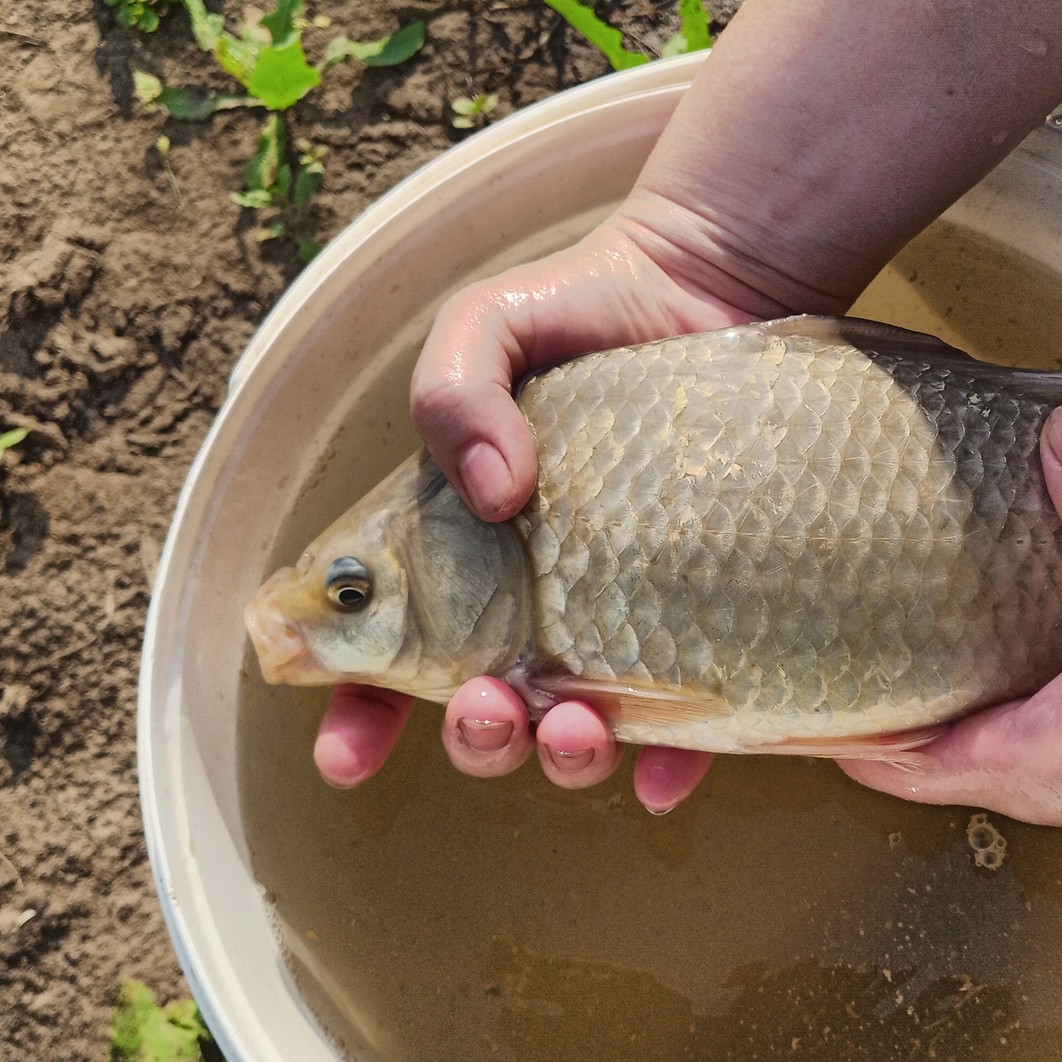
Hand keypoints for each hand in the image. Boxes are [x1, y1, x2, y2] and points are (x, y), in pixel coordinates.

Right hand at [313, 194, 787, 808]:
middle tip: (489, 705)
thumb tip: (495, 492)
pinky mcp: (705, 621)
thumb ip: (454, 393)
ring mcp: (621, 619)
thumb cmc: (585, 309)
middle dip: (476, 736)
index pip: (389, 657)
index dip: (358, 720)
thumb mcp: (491, 326)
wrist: (715, 286)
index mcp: (459, 553)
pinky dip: (671, 765)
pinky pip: (688, 721)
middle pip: (484, 711)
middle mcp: (534, 602)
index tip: (346, 755)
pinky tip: (665, 775)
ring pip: (576, 733)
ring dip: (563, 759)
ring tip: (575, 731)